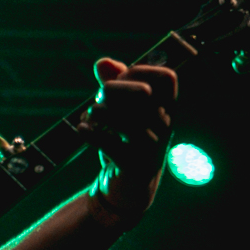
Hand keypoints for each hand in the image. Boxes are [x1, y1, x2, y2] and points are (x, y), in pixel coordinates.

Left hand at [78, 57, 176, 225]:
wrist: (128, 187)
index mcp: (167, 108)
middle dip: (114, 90)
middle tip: (99, 95)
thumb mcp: (122, 110)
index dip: (140, 71)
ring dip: (101, 112)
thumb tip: (102, 62)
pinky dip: (92, 134)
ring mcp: (151, 147)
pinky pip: (111, 145)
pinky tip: (82, 129)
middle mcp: (164, 125)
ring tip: (91, 114)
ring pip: (127, 121)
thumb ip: (114, 83)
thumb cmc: (126, 141)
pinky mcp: (132, 165)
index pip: (167, 78)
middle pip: (143, 95)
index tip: (121, 76)